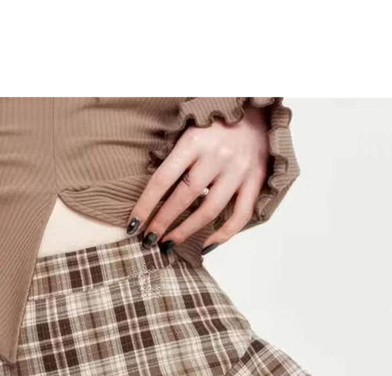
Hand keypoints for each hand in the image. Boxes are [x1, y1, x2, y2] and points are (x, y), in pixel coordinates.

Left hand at [127, 106, 269, 252]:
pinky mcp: (256, 181)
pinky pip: (240, 216)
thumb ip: (174, 157)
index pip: (163, 178)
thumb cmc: (216, 126)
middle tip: (148, 239)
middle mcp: (218, 155)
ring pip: (209, 210)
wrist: (259, 113)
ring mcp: (239, 170)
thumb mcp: (190, 130)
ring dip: (186, 231)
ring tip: (168, 244)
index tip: (132, 225)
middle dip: (162, 222)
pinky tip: (205, 246)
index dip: (145, 205)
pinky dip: (223, 235)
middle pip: (185, 197)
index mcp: (195, 140)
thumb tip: (150, 194)